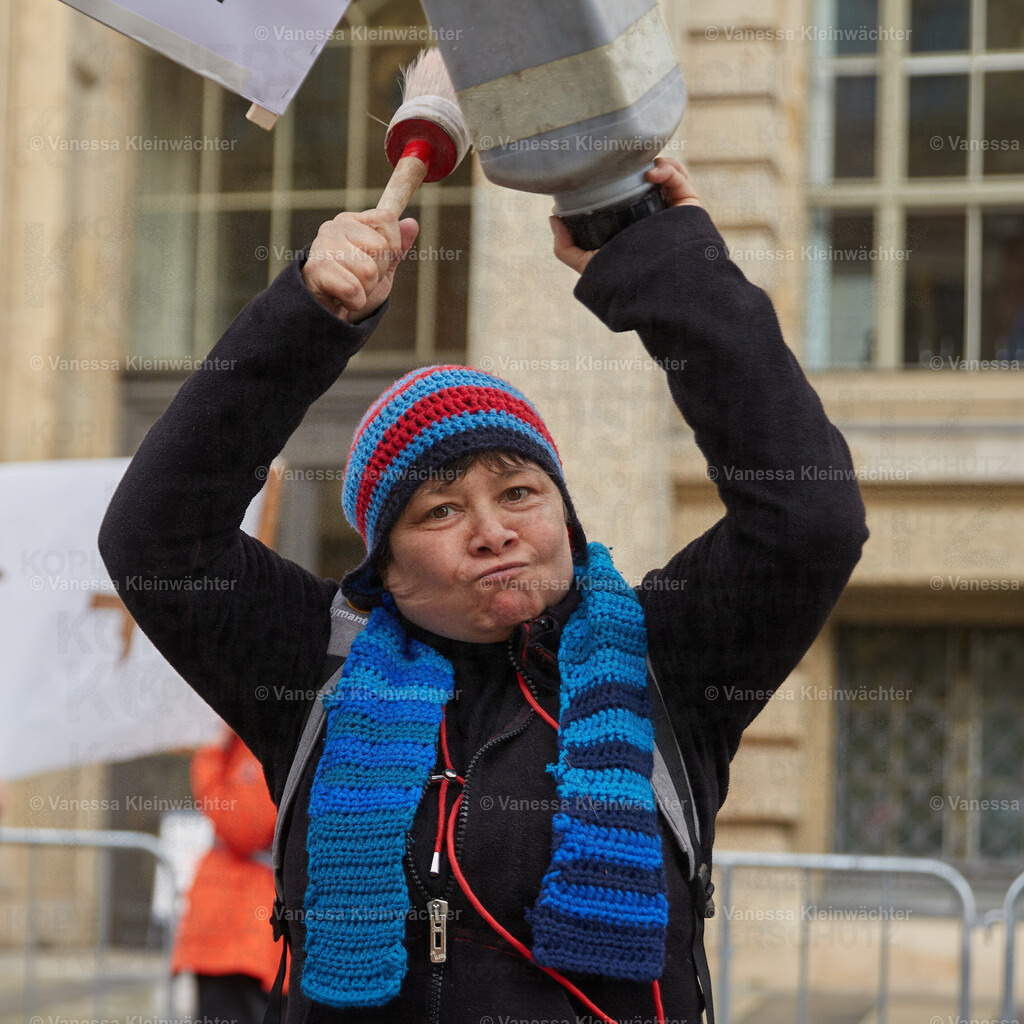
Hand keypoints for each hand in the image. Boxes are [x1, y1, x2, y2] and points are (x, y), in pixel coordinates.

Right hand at [302, 210, 418, 321]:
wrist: (327, 316)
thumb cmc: (355, 289)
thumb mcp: (382, 267)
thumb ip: (396, 247)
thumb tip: (412, 223)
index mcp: (351, 221)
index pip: (387, 218)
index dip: (393, 245)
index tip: (379, 260)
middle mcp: (334, 228)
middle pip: (381, 247)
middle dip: (379, 272)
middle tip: (360, 279)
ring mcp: (322, 247)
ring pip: (369, 271)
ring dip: (366, 289)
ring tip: (350, 290)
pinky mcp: (315, 270)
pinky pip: (353, 290)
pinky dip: (355, 302)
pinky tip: (340, 299)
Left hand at [550, 156, 700, 274]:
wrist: (655, 291)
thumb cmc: (623, 282)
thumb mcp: (588, 265)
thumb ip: (566, 248)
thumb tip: (553, 218)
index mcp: (631, 224)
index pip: (626, 193)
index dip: (618, 177)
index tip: (603, 169)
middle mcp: (652, 216)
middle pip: (648, 181)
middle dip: (638, 165)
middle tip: (623, 162)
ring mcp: (671, 211)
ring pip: (667, 175)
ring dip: (655, 163)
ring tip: (641, 167)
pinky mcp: (689, 208)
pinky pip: (682, 181)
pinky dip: (669, 170)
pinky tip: (653, 172)